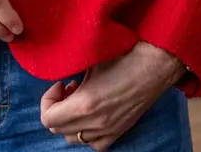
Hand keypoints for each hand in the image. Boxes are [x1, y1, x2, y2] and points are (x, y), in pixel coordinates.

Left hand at [40, 42, 183, 149]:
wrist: (153, 67)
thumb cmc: (121, 58)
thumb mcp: (89, 64)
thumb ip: (70, 78)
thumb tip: (58, 83)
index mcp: (85, 105)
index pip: (48, 119)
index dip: (47, 100)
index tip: (59, 84)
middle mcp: (95, 124)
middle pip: (58, 130)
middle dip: (57, 109)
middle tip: (68, 89)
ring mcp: (108, 131)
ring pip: (75, 139)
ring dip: (70, 121)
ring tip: (79, 99)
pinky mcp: (119, 133)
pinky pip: (94, 144)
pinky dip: (86, 132)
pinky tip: (92, 113)